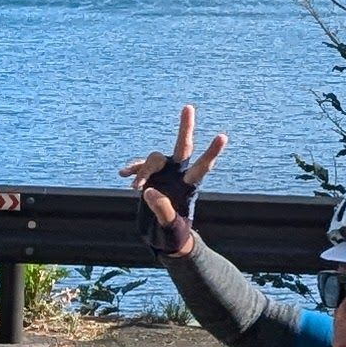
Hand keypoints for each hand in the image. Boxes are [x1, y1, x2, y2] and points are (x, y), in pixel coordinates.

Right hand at [122, 102, 229, 256]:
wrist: (162, 239)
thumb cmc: (172, 236)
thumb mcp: (170, 229)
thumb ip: (163, 211)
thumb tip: (150, 192)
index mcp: (189, 187)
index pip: (202, 167)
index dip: (212, 152)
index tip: (222, 136)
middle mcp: (178, 175)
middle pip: (184, 147)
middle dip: (186, 127)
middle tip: (189, 107)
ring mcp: (164, 174)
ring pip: (154, 159)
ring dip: (143, 170)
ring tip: (134, 188)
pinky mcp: (150, 178)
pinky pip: (140, 167)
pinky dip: (133, 169)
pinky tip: (122, 175)